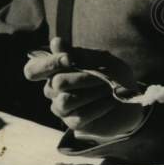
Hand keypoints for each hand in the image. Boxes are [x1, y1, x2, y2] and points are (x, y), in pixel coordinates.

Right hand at [23, 38, 143, 139]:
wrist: (130, 99)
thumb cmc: (112, 75)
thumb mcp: (101, 59)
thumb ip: (79, 54)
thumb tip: (56, 42)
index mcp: (55, 70)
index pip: (33, 70)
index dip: (48, 64)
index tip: (69, 59)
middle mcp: (53, 89)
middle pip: (57, 83)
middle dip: (83, 78)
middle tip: (103, 77)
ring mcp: (61, 107)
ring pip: (66, 101)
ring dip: (92, 93)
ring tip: (108, 89)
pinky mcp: (72, 122)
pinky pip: (79, 116)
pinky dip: (98, 107)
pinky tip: (109, 101)